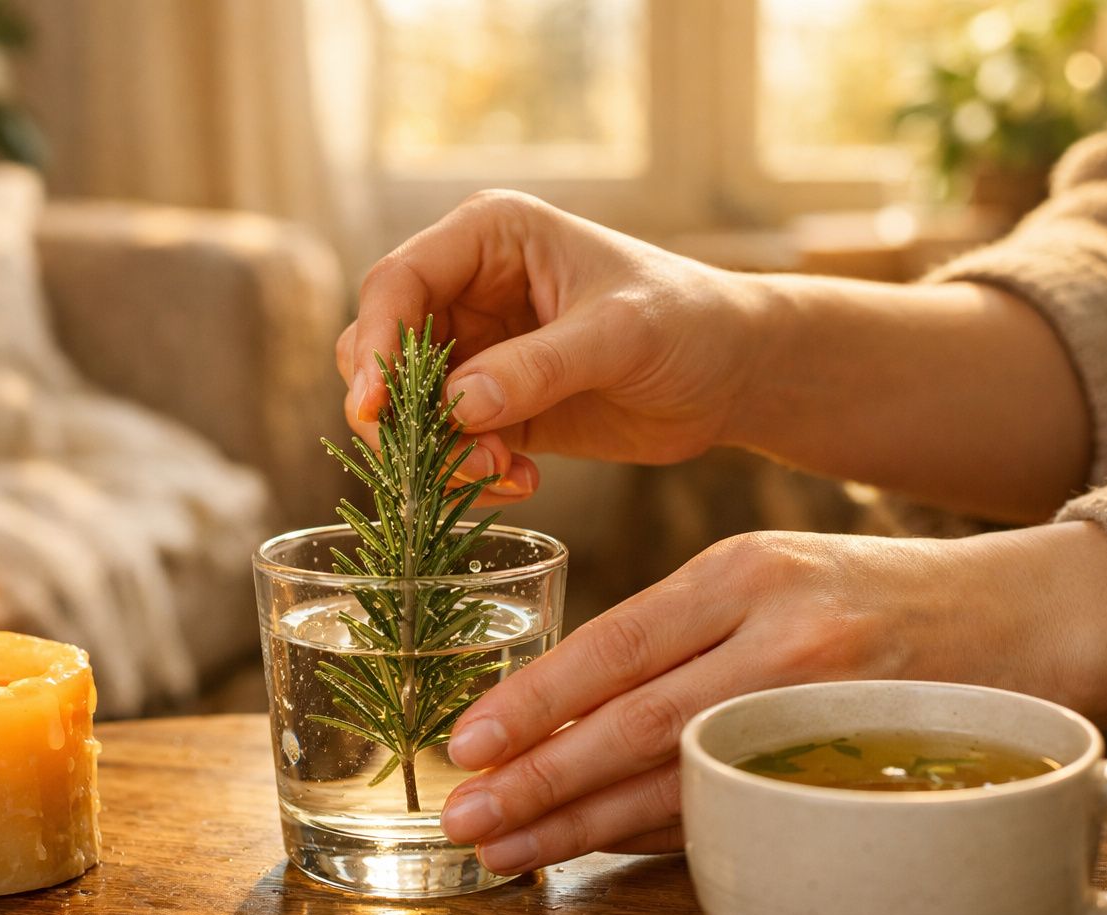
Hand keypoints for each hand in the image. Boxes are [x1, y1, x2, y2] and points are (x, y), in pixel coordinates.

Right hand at [336, 190, 770, 503]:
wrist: (734, 374)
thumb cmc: (689, 322)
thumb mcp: (619, 335)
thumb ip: (539, 367)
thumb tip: (457, 406)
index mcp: (489, 238)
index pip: (397, 283)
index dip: (374, 342)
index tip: (373, 406)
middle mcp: (469, 288)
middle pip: (381, 348)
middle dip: (398, 412)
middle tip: (440, 459)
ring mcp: (477, 350)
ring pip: (406, 407)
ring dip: (438, 452)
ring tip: (501, 475)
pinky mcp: (494, 407)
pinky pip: (447, 445)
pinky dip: (468, 473)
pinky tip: (521, 483)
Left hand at [439, 522, 1106, 873]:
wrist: (1021, 613)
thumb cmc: (870, 592)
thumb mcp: (770, 575)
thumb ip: (680, 634)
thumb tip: (564, 716)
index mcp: (741, 571)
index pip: (615, 646)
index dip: (535, 704)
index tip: (468, 744)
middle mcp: (779, 633)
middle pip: (635, 726)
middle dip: (541, 782)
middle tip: (468, 818)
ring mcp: (826, 705)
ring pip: (680, 780)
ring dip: (586, 824)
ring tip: (510, 849)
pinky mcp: (859, 762)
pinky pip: (738, 807)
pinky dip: (664, 833)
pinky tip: (600, 847)